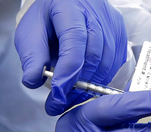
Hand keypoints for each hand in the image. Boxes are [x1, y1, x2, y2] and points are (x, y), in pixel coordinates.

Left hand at [15, 0, 126, 115]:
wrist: (65, 7)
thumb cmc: (46, 19)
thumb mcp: (30, 32)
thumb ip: (31, 55)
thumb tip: (32, 81)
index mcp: (69, 5)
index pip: (74, 39)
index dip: (67, 70)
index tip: (57, 94)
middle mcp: (95, 11)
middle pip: (93, 54)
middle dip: (77, 84)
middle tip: (60, 103)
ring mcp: (111, 22)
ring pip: (106, 62)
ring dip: (89, 86)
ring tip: (70, 98)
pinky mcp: (119, 34)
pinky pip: (114, 63)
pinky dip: (101, 79)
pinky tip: (86, 86)